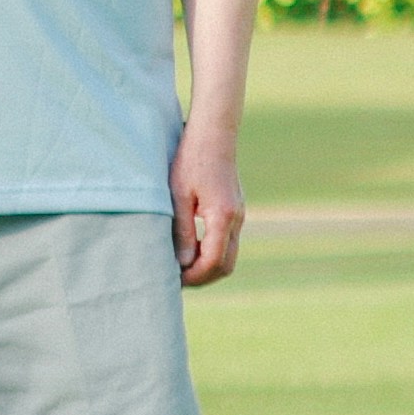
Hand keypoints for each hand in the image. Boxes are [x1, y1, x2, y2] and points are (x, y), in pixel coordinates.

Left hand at [172, 125, 246, 287]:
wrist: (214, 135)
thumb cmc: (190, 161)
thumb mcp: (178, 196)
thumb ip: (182, 231)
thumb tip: (182, 263)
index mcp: (222, 216)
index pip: (213, 261)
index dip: (194, 275)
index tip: (174, 279)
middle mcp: (236, 219)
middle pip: (226, 265)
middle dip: (202, 277)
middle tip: (176, 280)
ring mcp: (239, 216)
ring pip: (229, 256)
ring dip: (208, 266)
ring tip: (181, 268)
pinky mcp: (236, 211)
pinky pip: (228, 242)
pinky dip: (212, 253)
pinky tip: (191, 250)